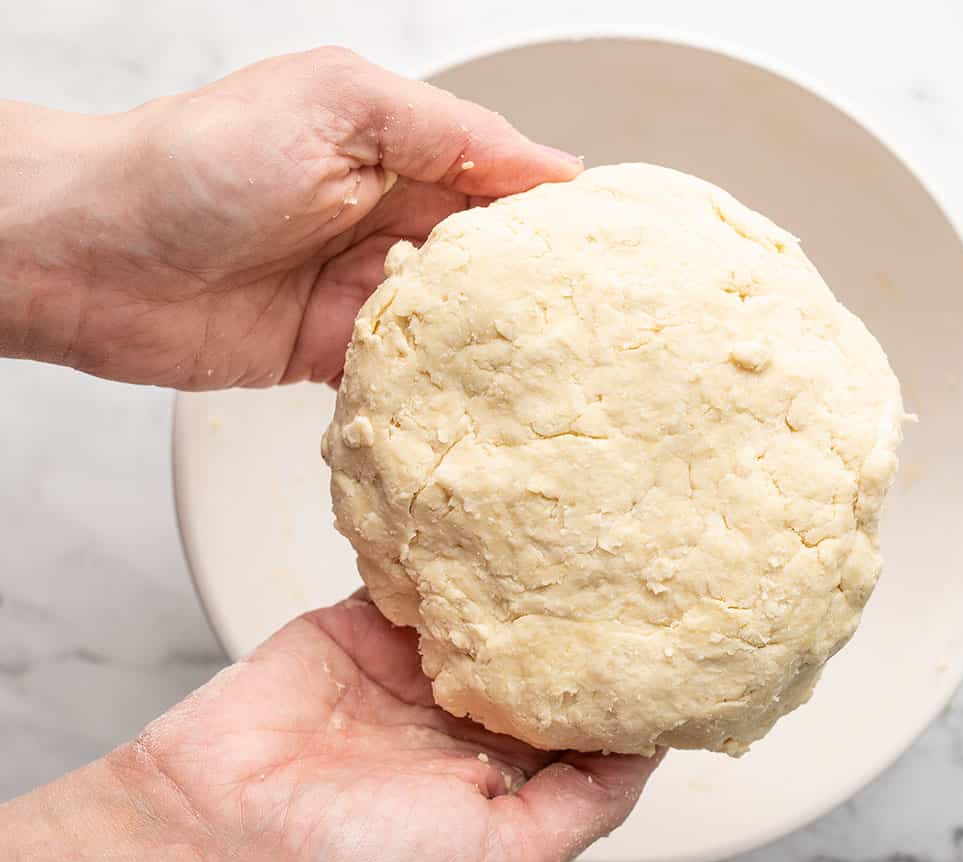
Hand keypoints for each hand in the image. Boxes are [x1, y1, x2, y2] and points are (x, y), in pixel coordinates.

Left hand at [0, 47, 580, 387]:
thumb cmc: (199, 160)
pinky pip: (407, 378)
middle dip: (543, 291)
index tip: (621, 249)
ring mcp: (362, 292)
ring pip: (458, 327)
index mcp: (399, 151)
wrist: (92, 253)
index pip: (506, 182)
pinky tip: (484, 407)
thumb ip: (445, 132)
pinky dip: (440, 391)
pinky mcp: (332, 355)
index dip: (562, 213)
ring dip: (498, 348)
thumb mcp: (337, 106)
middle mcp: (388, 221)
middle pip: (492, 263)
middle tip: (608, 326)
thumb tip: (549, 164)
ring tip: (565, 375)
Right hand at [0, 593, 660, 861]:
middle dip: (577, 620)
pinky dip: (449, 556)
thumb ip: (580, 804)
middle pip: (539, 660)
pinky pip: (419, 581)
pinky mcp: (365, 629)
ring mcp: (414, 674)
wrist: (212, 832)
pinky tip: (492, 525)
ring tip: (575, 530)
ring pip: (487, 612)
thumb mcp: (502, 861)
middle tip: (632, 562)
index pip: (581, 726)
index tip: (666, 635)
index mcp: (500, 785)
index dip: (620, 685)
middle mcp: (462, 728)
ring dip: (520, 580)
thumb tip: (651, 753)